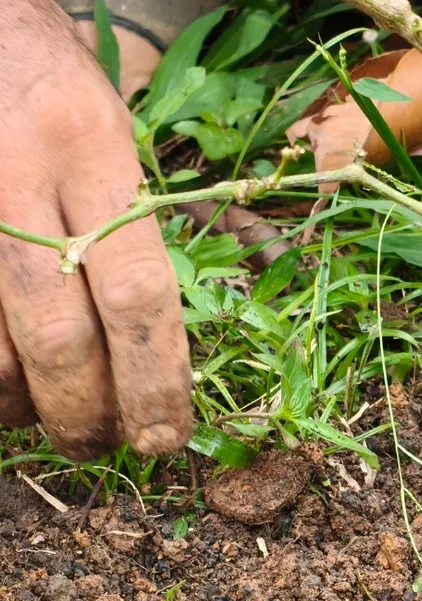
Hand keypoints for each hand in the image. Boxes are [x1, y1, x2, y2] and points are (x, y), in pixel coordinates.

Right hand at [0, 1, 191, 459]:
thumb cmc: (59, 94)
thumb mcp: (117, 144)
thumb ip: (133, 236)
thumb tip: (152, 345)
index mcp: (96, 157)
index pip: (140, 293)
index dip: (157, 378)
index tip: (169, 435)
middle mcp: (23, 185)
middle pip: (59, 337)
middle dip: (88, 412)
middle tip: (105, 446)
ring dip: (28, 407)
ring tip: (56, 423)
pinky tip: (8, 391)